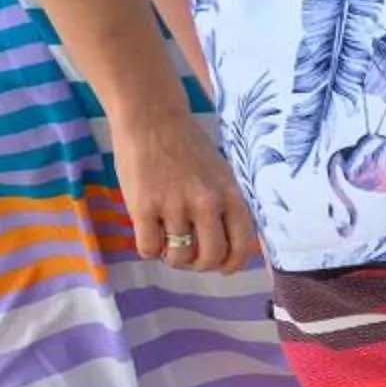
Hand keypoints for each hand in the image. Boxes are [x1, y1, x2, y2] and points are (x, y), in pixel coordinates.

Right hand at [111, 108, 258, 272]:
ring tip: (166, 241)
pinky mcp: (143, 206)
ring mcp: (174, 206)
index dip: (232, 264)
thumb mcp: (221, 174)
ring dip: (171, 258)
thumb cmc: (187, 147)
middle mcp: (206, 203)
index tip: (222, 267)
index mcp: (230, 195)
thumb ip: (227, 206)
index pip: (242, 246)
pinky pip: (148, 249)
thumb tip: (231, 246)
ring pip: (178, 257)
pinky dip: (148, 249)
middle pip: (210, 257)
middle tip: (189, 256)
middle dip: (199, 265)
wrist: (152, 118)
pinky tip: (148, 233)